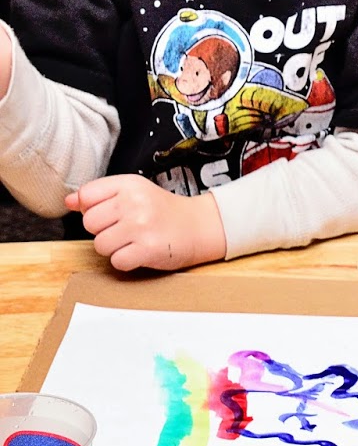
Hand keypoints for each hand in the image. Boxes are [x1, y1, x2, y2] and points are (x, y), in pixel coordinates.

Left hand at [65, 175, 225, 269]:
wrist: (199, 226)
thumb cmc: (162, 211)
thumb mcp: (133, 193)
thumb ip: (99, 195)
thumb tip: (69, 200)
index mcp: (129, 184)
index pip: (86, 195)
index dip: (94, 208)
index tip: (113, 212)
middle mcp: (135, 201)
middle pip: (89, 223)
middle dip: (104, 231)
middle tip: (126, 229)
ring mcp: (142, 225)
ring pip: (100, 245)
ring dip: (115, 248)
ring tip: (134, 241)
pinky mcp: (149, 248)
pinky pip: (117, 261)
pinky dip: (127, 261)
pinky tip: (141, 251)